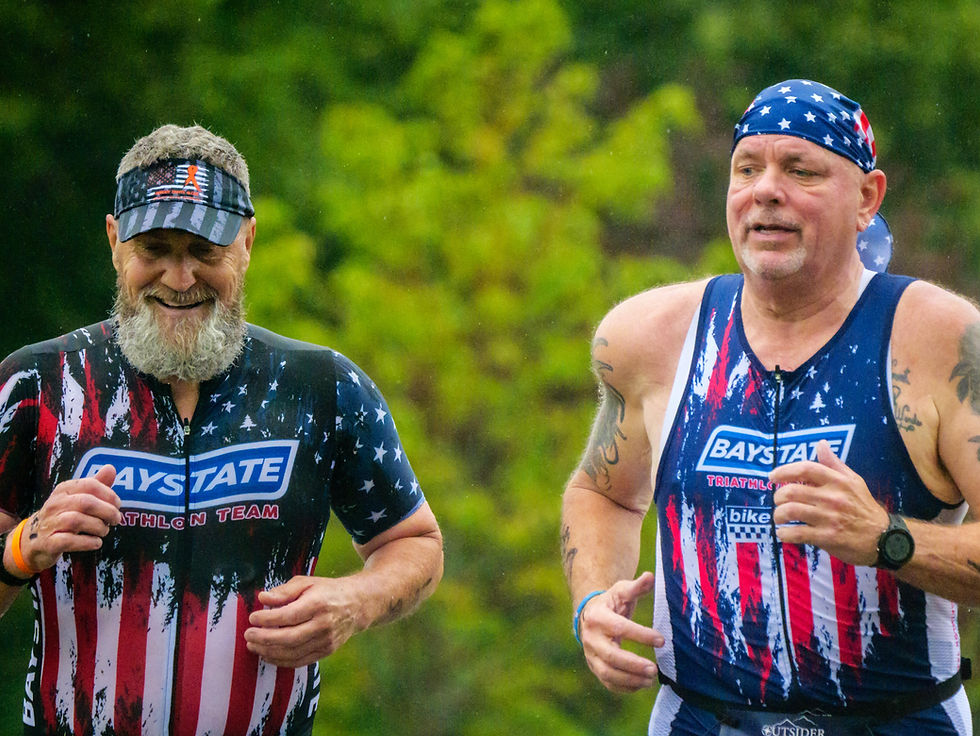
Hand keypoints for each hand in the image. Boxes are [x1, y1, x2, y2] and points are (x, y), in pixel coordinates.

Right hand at [16, 464, 121, 572]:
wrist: (33, 540)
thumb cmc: (62, 515)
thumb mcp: (77, 497)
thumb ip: (95, 484)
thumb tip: (110, 468)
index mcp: (64, 489)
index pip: (90, 485)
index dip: (109, 495)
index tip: (117, 505)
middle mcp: (55, 504)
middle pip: (86, 503)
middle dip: (108, 511)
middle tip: (116, 519)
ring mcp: (49, 523)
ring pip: (77, 521)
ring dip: (98, 527)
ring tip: (104, 531)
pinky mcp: (47, 543)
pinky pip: (68, 541)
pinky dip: (87, 542)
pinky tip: (96, 542)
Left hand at [244, 576, 364, 667]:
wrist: (357, 604)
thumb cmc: (326, 591)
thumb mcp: (307, 583)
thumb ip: (284, 591)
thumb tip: (263, 598)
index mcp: (318, 603)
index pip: (288, 616)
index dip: (267, 619)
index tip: (252, 618)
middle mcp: (323, 624)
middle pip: (289, 638)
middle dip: (264, 638)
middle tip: (248, 635)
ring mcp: (326, 640)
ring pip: (293, 652)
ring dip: (269, 651)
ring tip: (253, 645)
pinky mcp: (326, 651)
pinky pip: (300, 661)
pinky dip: (281, 660)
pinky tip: (268, 654)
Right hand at [578, 572, 664, 692]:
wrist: (590, 616)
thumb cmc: (611, 602)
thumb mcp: (621, 591)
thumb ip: (637, 587)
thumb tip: (650, 576)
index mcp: (598, 617)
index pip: (619, 628)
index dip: (640, 635)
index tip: (661, 640)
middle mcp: (591, 638)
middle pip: (611, 656)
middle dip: (633, 665)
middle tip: (654, 669)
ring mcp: (591, 655)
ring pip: (608, 673)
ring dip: (630, 679)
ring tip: (651, 679)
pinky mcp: (594, 667)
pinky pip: (607, 682)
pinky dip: (624, 687)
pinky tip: (641, 684)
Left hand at [770, 440, 888, 565]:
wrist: (885, 538)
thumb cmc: (864, 507)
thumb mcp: (854, 481)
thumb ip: (834, 464)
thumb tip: (820, 443)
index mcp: (837, 481)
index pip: (805, 469)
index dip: (784, 471)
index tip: (772, 477)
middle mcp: (832, 497)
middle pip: (791, 491)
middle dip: (778, 496)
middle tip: (778, 501)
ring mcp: (829, 517)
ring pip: (791, 511)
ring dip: (778, 515)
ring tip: (779, 517)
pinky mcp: (827, 537)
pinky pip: (797, 533)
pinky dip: (785, 533)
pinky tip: (784, 533)